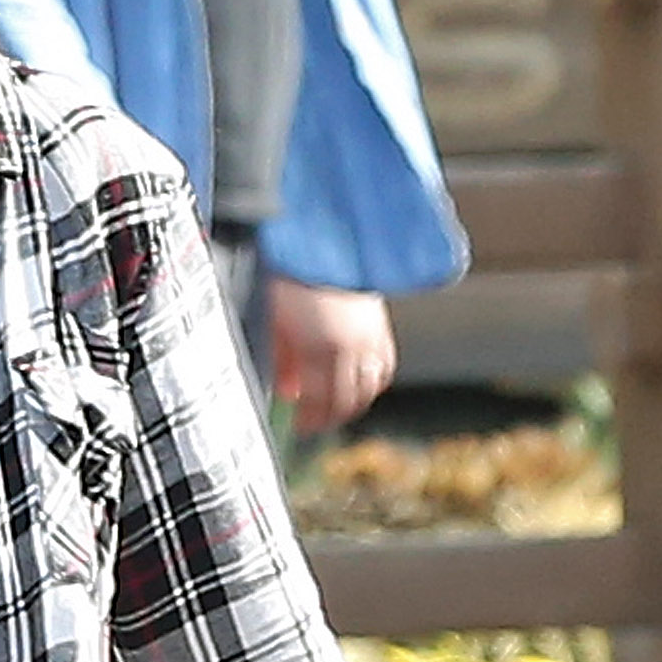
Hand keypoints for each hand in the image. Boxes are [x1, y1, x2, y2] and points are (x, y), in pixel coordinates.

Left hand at [267, 277, 395, 433]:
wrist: (323, 236)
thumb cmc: (293, 274)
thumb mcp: (276, 321)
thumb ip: (282, 360)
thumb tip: (286, 389)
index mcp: (321, 348)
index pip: (319, 401)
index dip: (309, 419)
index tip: (299, 425)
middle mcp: (352, 345)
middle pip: (347, 399)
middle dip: (330, 416)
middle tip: (315, 421)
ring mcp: (370, 334)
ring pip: (371, 385)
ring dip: (355, 401)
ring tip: (338, 407)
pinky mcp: (381, 323)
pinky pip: (384, 363)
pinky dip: (374, 379)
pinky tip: (362, 381)